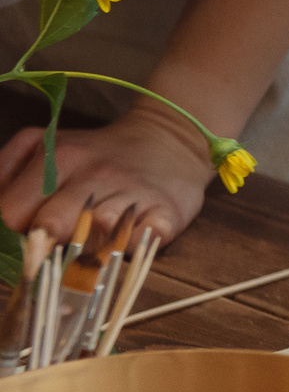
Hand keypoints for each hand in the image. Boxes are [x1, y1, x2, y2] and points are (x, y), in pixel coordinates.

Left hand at [0, 100, 217, 243]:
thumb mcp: (43, 144)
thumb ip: (5, 172)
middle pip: (48, 226)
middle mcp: (95, 173)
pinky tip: (124, 241)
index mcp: (59, 156)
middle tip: (47, 251)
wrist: (169, 141)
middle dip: (40, 246)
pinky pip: (142, 240)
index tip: (16, 241)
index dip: (7, 235)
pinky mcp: (167, 212)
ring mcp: (133, 192)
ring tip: (83, 250)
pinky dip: (129, 247)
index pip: (11, 212)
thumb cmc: (95, 155)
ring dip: (83, 250)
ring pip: (94, 233)